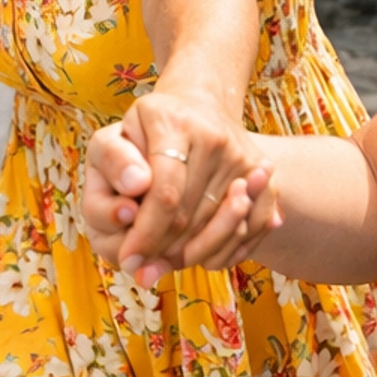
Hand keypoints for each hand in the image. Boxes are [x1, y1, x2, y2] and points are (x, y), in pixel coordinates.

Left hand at [82, 113, 277, 275]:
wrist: (199, 106)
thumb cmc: (146, 131)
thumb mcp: (113, 134)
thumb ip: (111, 160)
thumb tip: (134, 188)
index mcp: (174, 124)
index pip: (165, 194)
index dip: (146, 234)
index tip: (128, 259)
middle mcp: (216, 138)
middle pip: (191, 216)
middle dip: (163, 251)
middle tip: (143, 270)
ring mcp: (244, 158)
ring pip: (220, 228)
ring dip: (191, 256)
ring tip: (167, 265)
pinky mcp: (265, 176)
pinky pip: (250, 229)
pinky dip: (225, 251)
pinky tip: (199, 256)